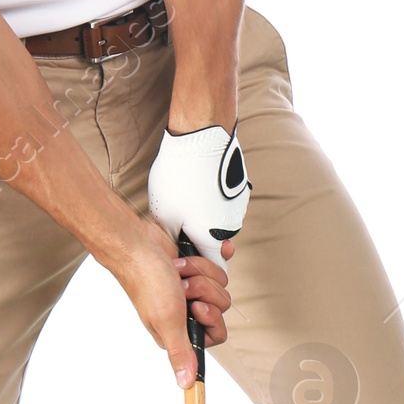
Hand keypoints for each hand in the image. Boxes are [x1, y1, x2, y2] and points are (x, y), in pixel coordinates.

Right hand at [104, 216, 232, 388]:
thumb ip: (180, 352)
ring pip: (220, 283)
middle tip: (181, 287)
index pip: (216, 334)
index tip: (195, 307)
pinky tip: (191, 255)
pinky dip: (208, 257)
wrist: (137, 243)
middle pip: (221, 305)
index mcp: (180, 329)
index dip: (211, 319)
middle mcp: (187, 310)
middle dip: (203, 290)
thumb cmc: (147, 280)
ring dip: (199, 271)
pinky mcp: (196, 267)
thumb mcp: (167, 321)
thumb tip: (186, 385)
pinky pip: (218, 264)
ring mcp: (193, 286)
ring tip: (177, 271)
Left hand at [146, 123, 251, 275]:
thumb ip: (170, 240)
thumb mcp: (163, 214)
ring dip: (204, 215)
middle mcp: (231, 226)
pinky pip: (224, 202)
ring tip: (185, 196)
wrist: (201, 137)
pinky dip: (212, 198)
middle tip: (177, 221)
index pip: (210, 267)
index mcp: (212, 238)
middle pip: (214, 242)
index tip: (183, 260)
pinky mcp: (240, 187)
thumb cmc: (179, 177)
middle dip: (196, 237)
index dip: (196, 266)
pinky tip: (197, 183)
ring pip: (219, 221)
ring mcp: (238, 205)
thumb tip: (170, 252)